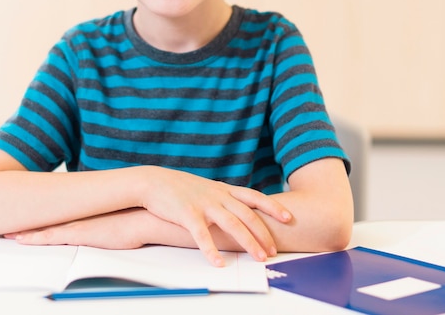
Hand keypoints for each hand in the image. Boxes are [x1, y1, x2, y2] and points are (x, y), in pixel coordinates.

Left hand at [4, 208, 151, 248]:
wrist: (146, 218)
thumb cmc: (140, 219)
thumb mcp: (124, 216)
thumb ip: (114, 216)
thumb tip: (116, 218)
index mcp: (90, 211)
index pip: (62, 211)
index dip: (45, 212)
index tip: (31, 210)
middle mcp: (81, 216)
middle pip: (50, 217)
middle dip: (30, 218)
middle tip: (11, 218)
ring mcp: (78, 224)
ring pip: (45, 227)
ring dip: (27, 230)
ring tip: (9, 231)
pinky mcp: (79, 234)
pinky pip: (50, 237)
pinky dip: (33, 238)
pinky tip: (20, 239)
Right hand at [138, 167, 292, 266]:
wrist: (155, 182)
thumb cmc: (182, 188)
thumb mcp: (208, 189)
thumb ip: (225, 198)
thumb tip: (241, 209)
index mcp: (225, 190)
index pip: (255, 197)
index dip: (273, 206)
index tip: (288, 217)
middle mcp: (218, 196)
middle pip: (248, 215)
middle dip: (263, 234)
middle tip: (274, 250)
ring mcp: (204, 204)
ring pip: (232, 224)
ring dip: (248, 243)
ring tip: (259, 258)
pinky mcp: (188, 215)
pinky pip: (202, 235)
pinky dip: (211, 250)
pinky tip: (219, 263)